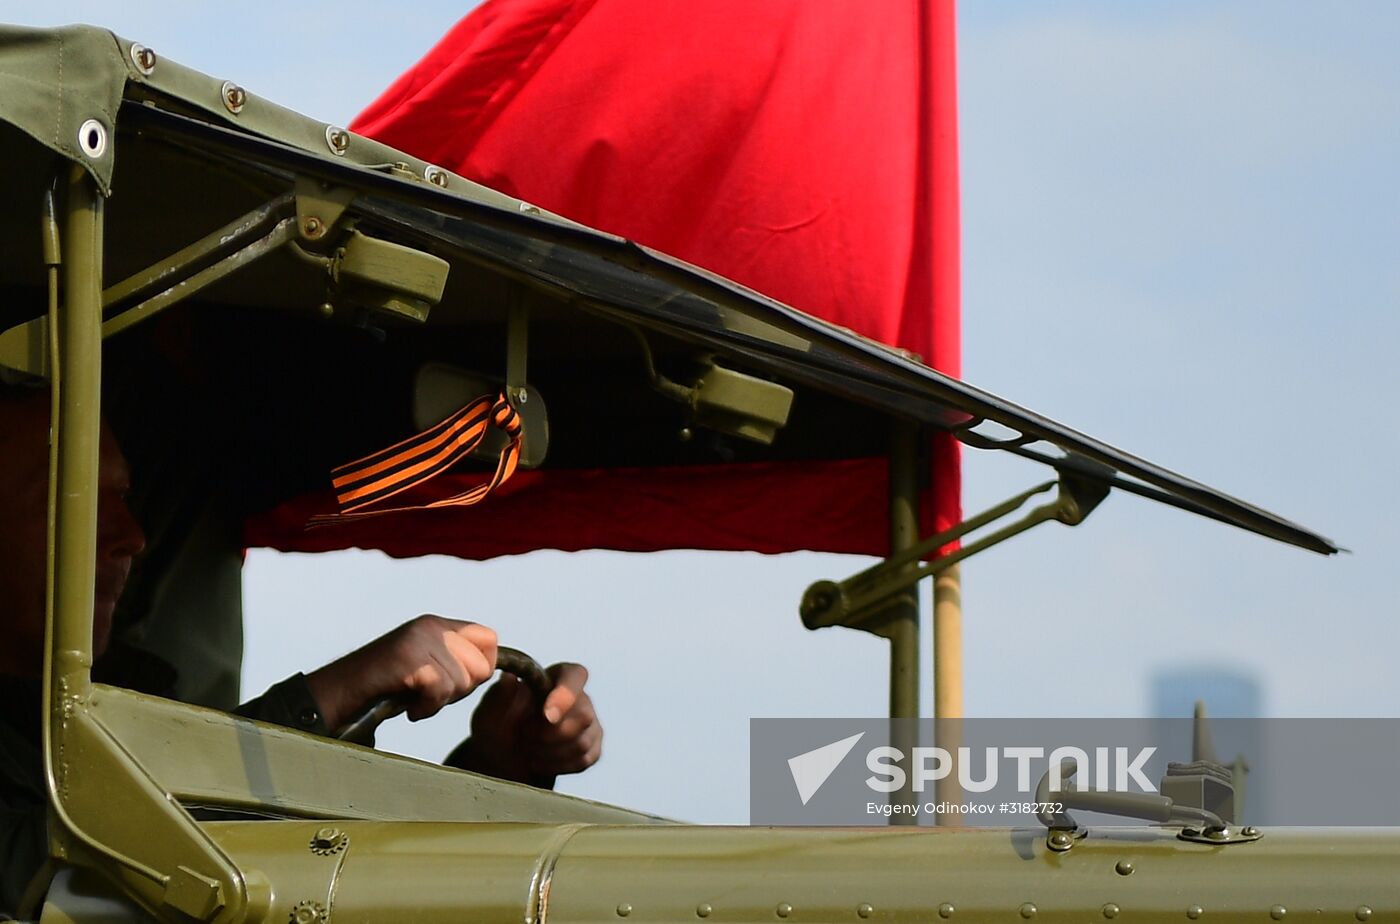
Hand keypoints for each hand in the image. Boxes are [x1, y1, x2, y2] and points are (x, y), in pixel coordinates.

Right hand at [305, 614, 497, 730]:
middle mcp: (431, 626)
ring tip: (413, 699)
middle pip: (481, 666)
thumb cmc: (385, 689)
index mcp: (438, 625)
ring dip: (438, 702)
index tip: (453, 685)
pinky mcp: (408, 658)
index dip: (481, 668)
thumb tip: (494, 668)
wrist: (338, 694)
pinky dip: (425, 709)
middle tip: (427, 694)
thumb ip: (457, 662)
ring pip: (462, 682)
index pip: (489, 639)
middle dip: (459, 691)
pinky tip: (408, 707)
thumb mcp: (427, 667)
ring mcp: (419, 639)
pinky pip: (440, 690)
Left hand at [446, 662, 602, 784]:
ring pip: (582, 742)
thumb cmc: (497, 726)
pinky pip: (584, 760)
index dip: (566, 696)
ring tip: (528, 748)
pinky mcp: (592, 748)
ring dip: (550, 752)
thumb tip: (509, 678)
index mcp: (556, 676)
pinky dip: (558, 765)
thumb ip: (499, 695)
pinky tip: (539, 761)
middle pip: (584, 716)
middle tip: (524, 735)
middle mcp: (580, 697)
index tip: (547, 716)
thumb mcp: (489, 711)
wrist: (501, 757)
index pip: (575, 676)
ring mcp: (590, 724)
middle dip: (550, 735)